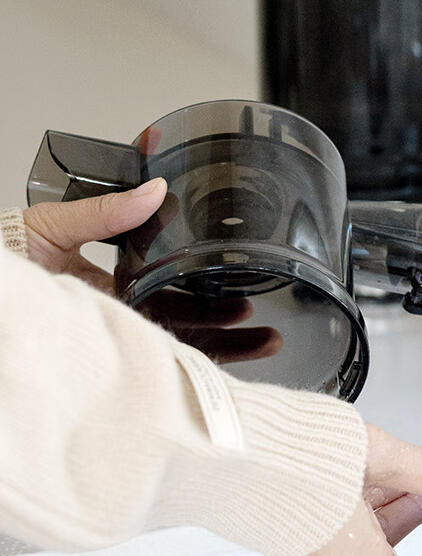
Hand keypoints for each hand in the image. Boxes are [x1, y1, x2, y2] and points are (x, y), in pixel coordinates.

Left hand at [23, 184, 284, 357]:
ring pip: (179, 345)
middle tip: (259, 315)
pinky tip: (226, 364)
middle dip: (226, 318)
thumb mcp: (56, 223)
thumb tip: (153, 189)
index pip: (166, 280)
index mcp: (109, 278)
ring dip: (226, 344)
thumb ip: (106, 210)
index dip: (203, 282)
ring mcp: (115, 338)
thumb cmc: (6, 261)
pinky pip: (158, 365)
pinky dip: (196, 366)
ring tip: (262, 340)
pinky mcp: (109, 359)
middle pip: (182, 317)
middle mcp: (116, 312)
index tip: (233, 274)